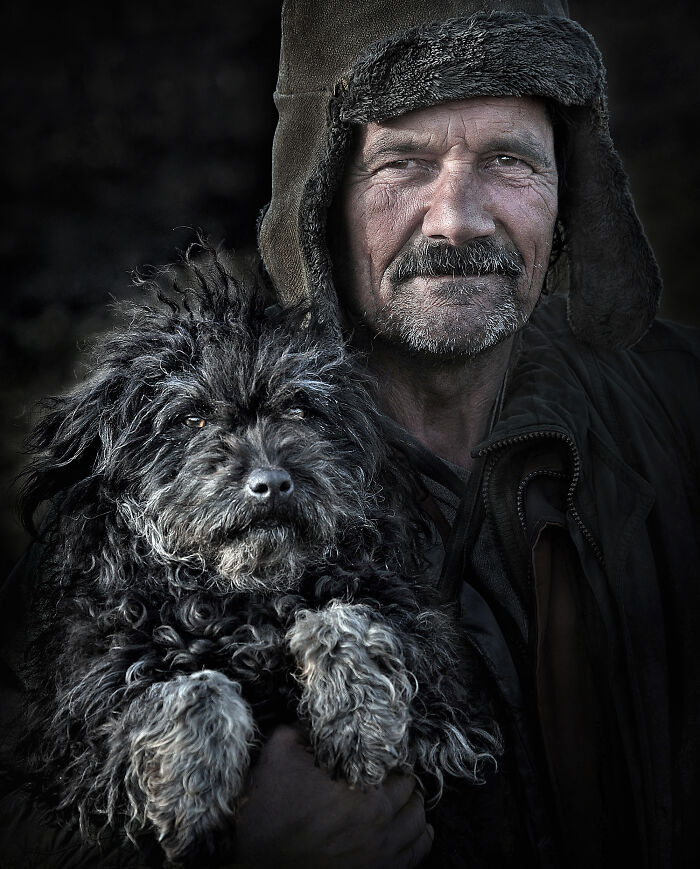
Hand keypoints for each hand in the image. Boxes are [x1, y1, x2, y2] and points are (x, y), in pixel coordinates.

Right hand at [233, 724, 432, 868]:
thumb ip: (300, 730)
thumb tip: (314, 722)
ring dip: (416, 813)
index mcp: (367, 800)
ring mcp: (380, 861)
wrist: (257, 867)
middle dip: (407, 787)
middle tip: (396, 777)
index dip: (395, 763)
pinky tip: (415, 834)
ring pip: (419, 833)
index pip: (401, 775)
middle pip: (414, 803)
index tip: (387, 758)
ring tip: (408, 802)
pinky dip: (418, 844)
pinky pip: (412, 861)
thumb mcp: (279, 754)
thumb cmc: (270, 815)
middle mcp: (382, 832)